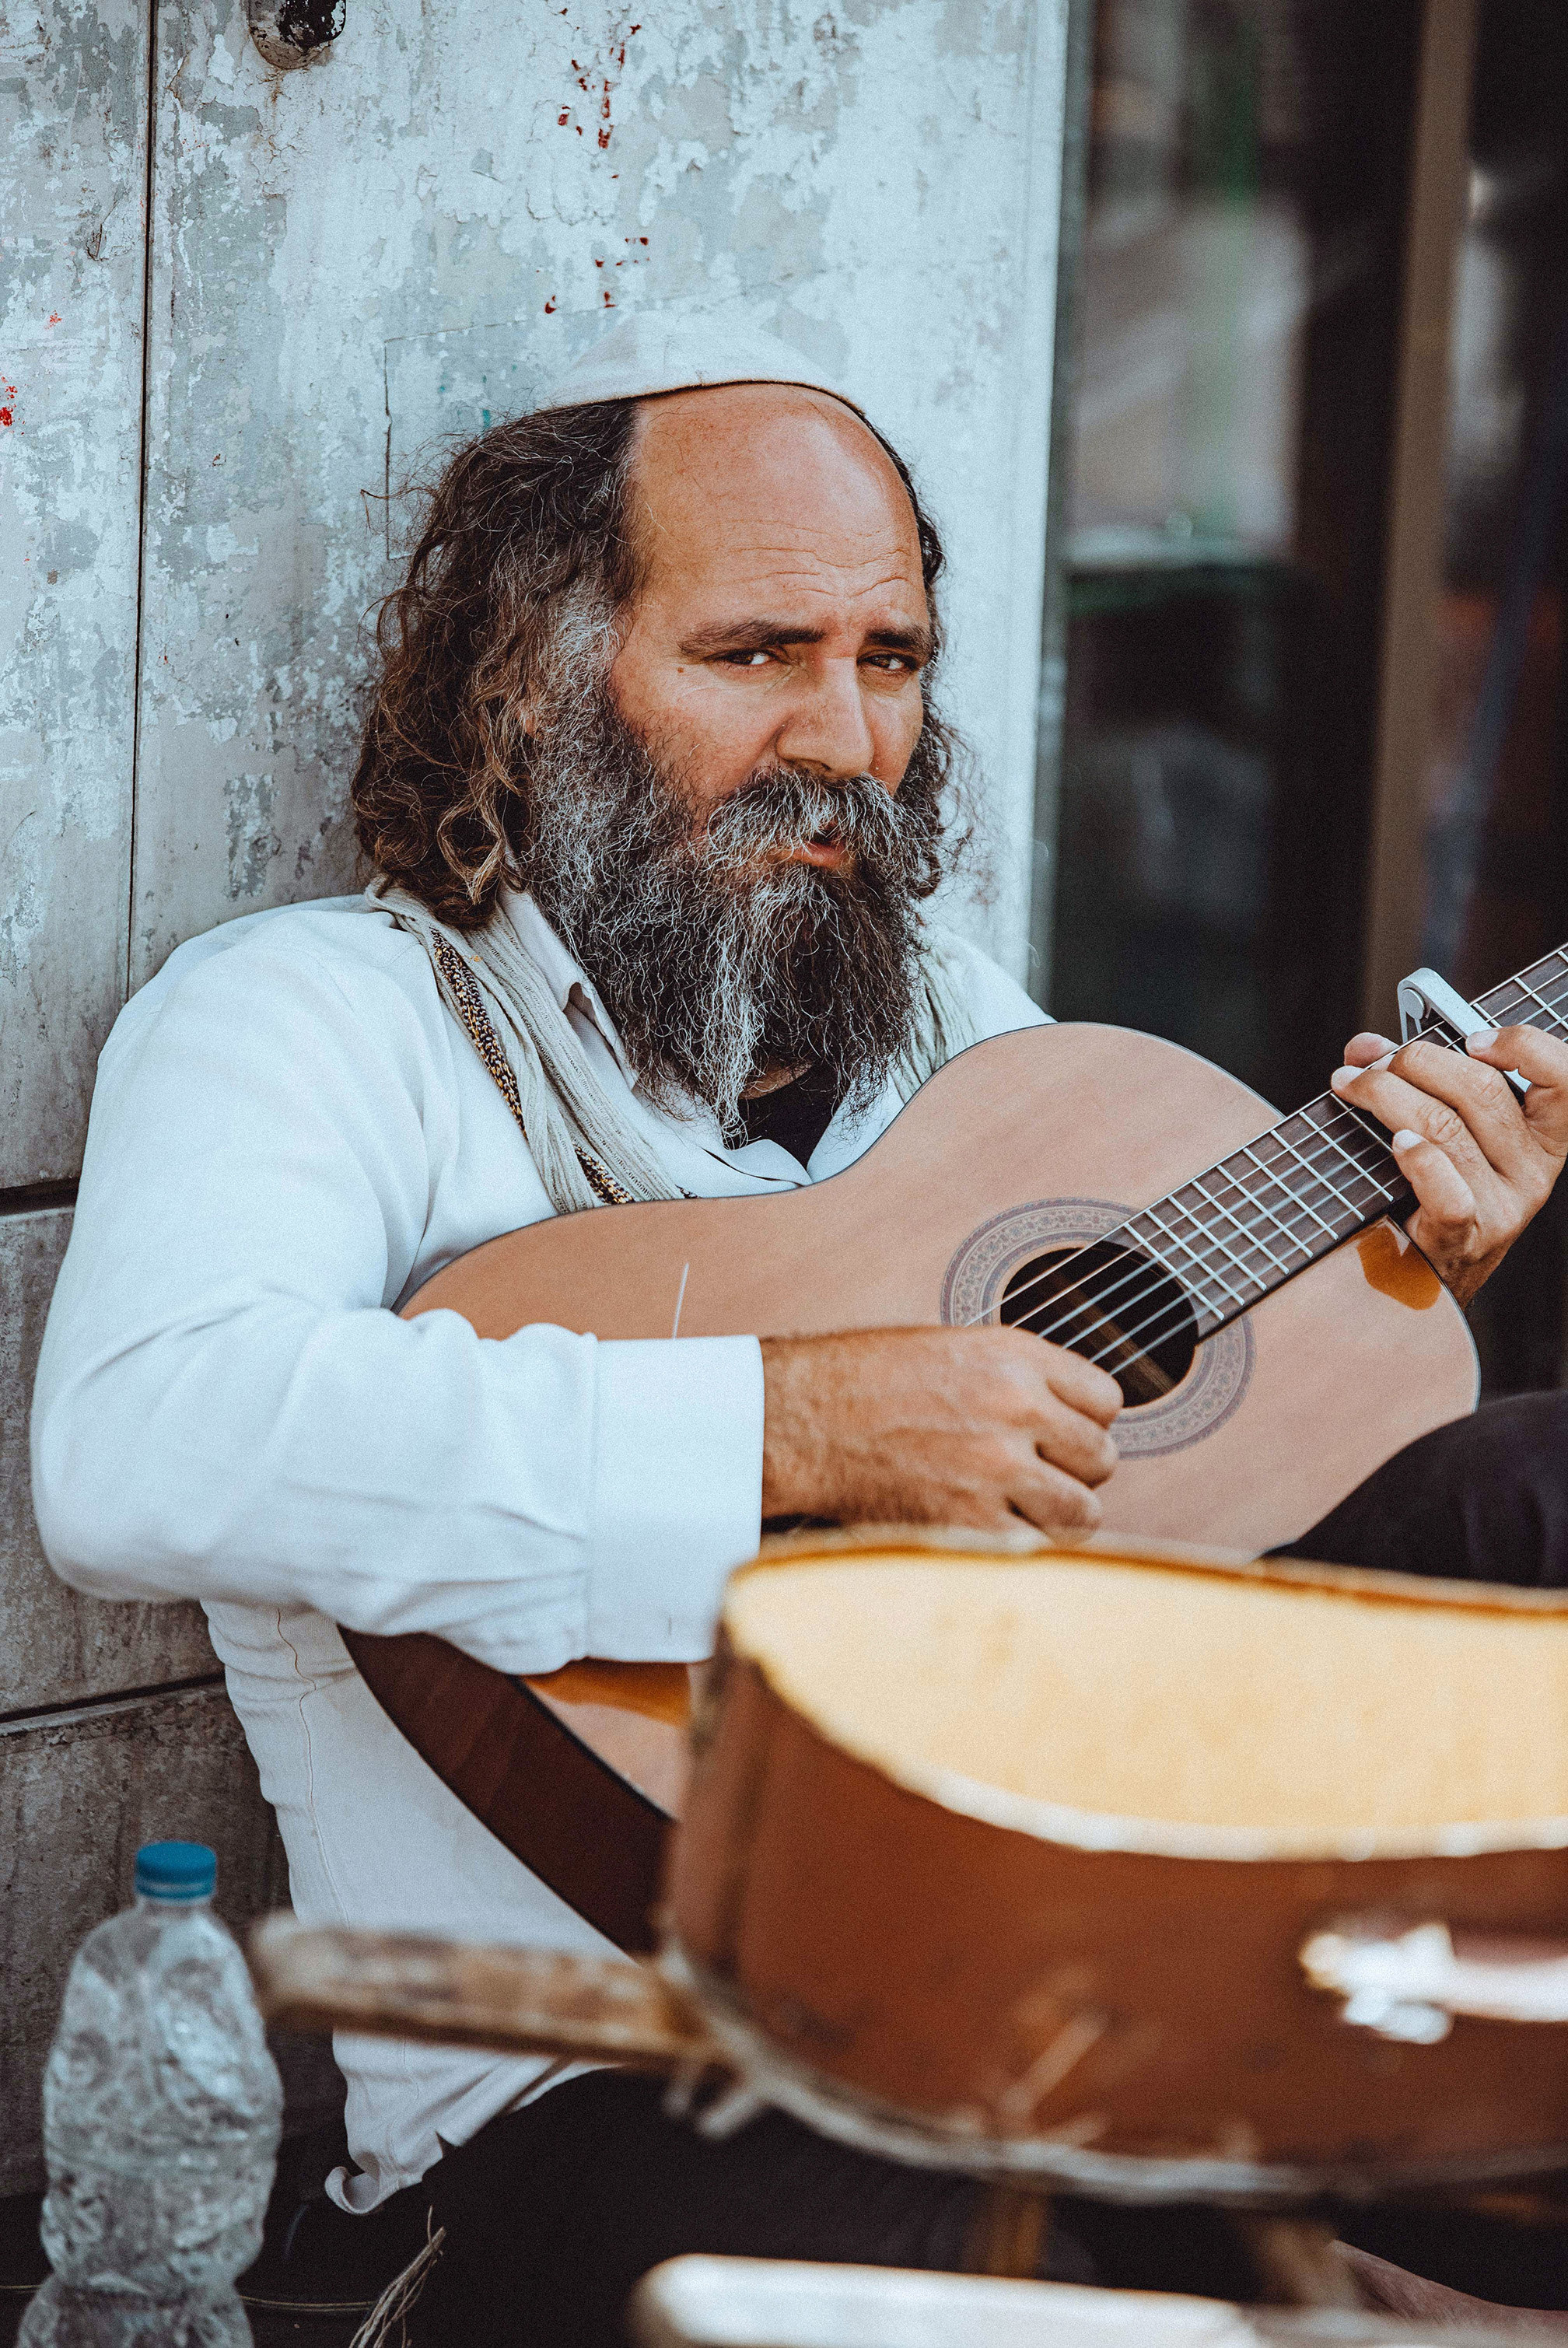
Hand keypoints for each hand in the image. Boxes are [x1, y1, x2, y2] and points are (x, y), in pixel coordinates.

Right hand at [760, 1326, 1121, 1533]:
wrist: (801, 1420)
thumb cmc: (865, 1381)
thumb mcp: (953, 1348)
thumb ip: (1020, 1377)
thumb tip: (1073, 1416)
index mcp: (1013, 1357)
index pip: (1108, 1399)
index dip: (1083, 1419)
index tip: (1057, 1430)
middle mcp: (1015, 1409)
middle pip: (1102, 1459)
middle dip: (1073, 1470)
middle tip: (1031, 1471)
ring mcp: (996, 1469)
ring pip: (1082, 1512)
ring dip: (1055, 1515)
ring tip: (1012, 1504)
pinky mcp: (971, 1524)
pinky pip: (1037, 1550)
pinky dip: (1017, 1547)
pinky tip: (984, 1526)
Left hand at [1330, 1023, 1567, 1304]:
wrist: (1425, 1271)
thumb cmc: (1434, 1186)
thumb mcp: (1447, 1126)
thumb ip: (1415, 1078)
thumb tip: (1366, 1047)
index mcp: (1544, 1136)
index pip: (1564, 1078)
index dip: (1523, 1046)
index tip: (1472, 1038)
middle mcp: (1533, 1172)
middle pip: (1481, 1090)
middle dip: (1415, 1061)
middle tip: (1371, 1063)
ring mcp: (1503, 1208)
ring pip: (1446, 1128)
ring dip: (1386, 1096)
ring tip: (1351, 1086)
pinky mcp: (1466, 1237)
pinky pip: (1446, 1189)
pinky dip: (1417, 1159)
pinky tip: (1395, 1144)